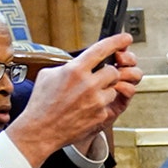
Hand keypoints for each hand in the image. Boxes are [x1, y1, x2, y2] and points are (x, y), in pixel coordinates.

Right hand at [5, 35, 141, 165]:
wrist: (41, 129)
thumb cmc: (42, 102)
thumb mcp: (49, 75)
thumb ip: (69, 66)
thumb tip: (80, 62)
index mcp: (75, 70)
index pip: (101, 50)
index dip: (116, 42)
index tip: (125, 38)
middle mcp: (88, 84)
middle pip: (113, 71)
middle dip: (108, 74)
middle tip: (99, 78)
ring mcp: (96, 101)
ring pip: (113, 89)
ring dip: (105, 90)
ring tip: (87, 97)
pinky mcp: (101, 115)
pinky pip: (108, 104)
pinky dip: (100, 105)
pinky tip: (85, 109)